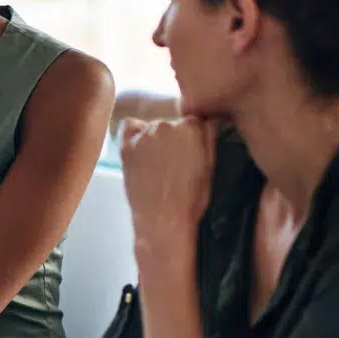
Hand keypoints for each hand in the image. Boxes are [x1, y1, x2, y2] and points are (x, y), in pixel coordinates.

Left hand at [120, 117, 217, 245]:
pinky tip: (139, 151)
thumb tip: (211, 117)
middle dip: (174, 138)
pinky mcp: (127, 145)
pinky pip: (129, 127)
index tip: (190, 153)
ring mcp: (145, 134)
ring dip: (155, 139)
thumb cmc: (191, 198)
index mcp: (193, 128)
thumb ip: (210, 137)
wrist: (164, 219)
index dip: (192, 137)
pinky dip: (134, 134)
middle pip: (172, 124)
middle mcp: (168, 125)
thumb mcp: (210, 165)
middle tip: (174, 163)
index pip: (194, 120)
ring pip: (152, 127)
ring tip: (157, 165)